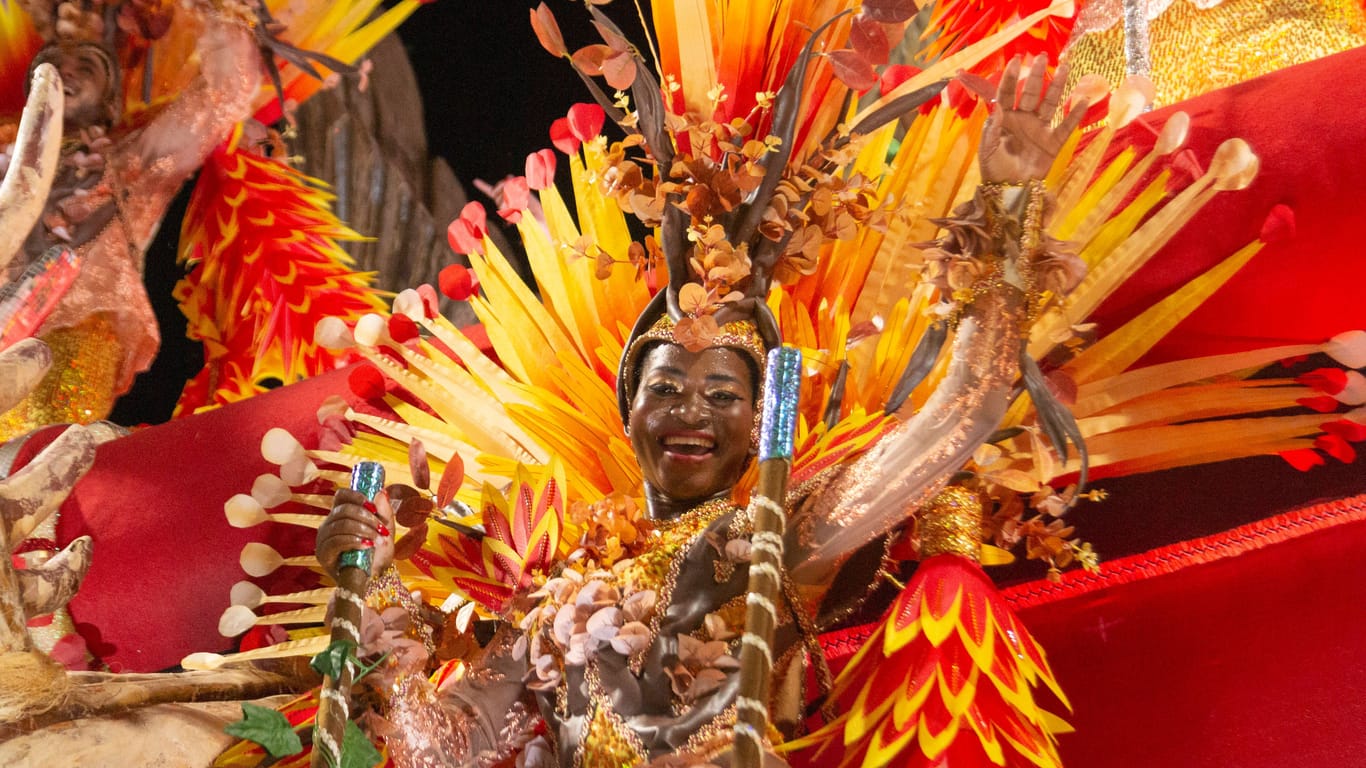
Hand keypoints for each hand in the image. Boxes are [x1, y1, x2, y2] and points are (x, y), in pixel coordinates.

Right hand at [316, 487, 394, 578]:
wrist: (374, 578)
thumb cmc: (377, 553)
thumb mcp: (385, 530)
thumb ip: (384, 512)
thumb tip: (380, 492)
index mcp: (341, 515)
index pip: (341, 496)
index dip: (356, 496)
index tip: (372, 505)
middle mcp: (329, 524)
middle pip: (343, 510)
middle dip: (367, 517)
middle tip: (382, 529)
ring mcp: (324, 539)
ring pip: (341, 524)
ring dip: (364, 530)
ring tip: (378, 540)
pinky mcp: (323, 554)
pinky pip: (336, 541)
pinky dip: (354, 541)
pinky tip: (367, 545)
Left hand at [978, 56, 1088, 182]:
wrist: (1010, 191)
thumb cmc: (994, 170)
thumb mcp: (987, 150)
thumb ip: (991, 129)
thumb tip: (997, 107)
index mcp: (1005, 119)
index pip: (1006, 94)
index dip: (1010, 78)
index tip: (1015, 61)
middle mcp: (1023, 119)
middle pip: (1030, 92)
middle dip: (1035, 75)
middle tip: (1041, 57)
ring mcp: (1039, 129)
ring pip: (1050, 103)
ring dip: (1057, 86)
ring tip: (1064, 68)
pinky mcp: (1052, 143)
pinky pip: (1065, 127)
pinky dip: (1074, 115)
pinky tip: (1082, 100)